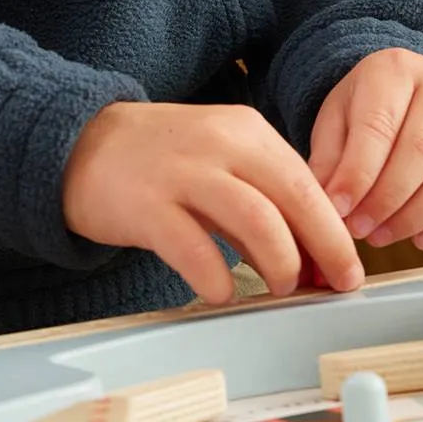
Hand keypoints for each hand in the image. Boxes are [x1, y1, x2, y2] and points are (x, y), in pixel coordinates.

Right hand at [62, 101, 364, 304]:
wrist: (76, 143)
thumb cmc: (158, 161)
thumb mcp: (219, 163)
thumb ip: (262, 203)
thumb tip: (311, 260)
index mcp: (246, 130)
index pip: (308, 181)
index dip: (334, 231)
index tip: (346, 268)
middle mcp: (220, 143)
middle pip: (295, 197)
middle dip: (325, 249)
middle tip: (332, 286)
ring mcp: (182, 172)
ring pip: (257, 220)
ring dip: (280, 264)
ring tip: (279, 288)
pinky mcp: (147, 205)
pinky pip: (195, 249)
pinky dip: (217, 278)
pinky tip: (221, 291)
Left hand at [308, 48, 422, 252]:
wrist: (403, 92)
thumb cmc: (362, 108)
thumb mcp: (334, 119)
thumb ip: (329, 160)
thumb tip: (329, 208)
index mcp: (394, 69)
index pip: (378, 126)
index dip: (358, 175)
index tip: (338, 211)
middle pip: (422, 150)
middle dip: (388, 200)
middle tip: (360, 229)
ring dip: (418, 217)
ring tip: (382, 236)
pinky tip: (422, 240)